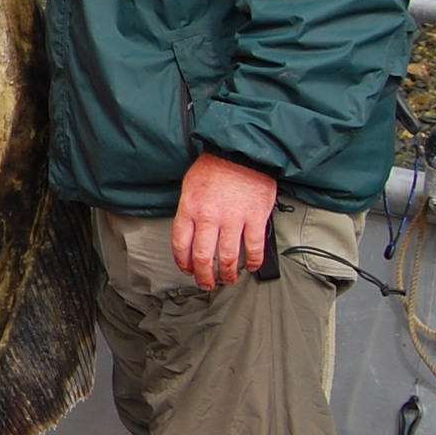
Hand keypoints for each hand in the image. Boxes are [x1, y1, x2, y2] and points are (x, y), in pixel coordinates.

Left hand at [171, 151, 278, 291]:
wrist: (241, 151)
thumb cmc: (214, 166)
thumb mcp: (190, 186)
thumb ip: (189, 212)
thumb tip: (189, 236)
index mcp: (189, 209)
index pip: (180, 245)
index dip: (183, 263)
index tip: (187, 270)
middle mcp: (209, 217)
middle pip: (202, 257)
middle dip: (204, 276)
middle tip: (207, 283)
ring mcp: (233, 219)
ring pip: (227, 258)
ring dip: (227, 274)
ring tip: (228, 279)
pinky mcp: (255, 218)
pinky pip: (253, 248)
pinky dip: (252, 262)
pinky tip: (250, 266)